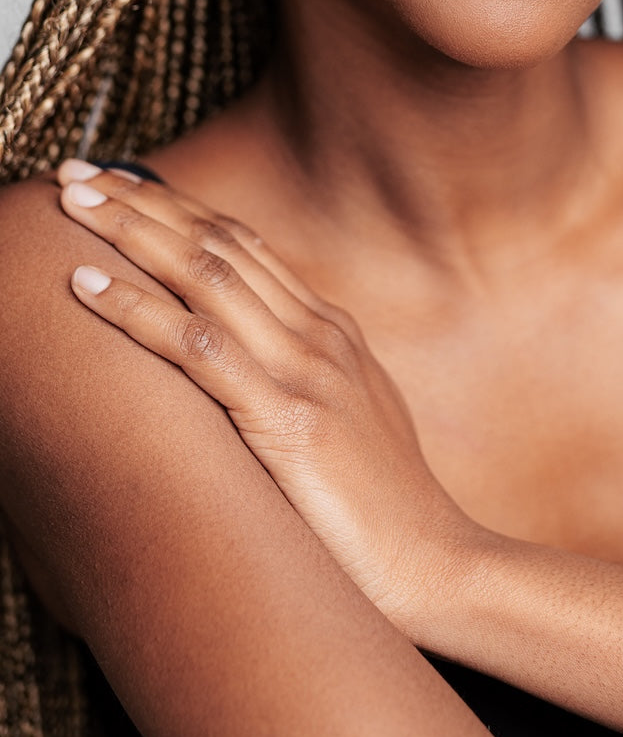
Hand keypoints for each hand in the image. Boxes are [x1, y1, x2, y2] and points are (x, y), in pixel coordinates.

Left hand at [55, 160, 481, 632]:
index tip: (121, 183)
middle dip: (141, 201)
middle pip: (217, 244)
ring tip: (72, 204)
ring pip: (204, 277)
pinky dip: (137, 311)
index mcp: (331, 330)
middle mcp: (318, 334)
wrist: (435, 564)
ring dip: (130, 233)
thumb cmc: (385, 507)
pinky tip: (87, 288)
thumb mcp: (351, 417)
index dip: (177, 208)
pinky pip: (198, 349)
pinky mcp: (288, 419)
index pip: (242, 244)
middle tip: (76, 172)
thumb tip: (255, 359)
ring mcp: (305, 371)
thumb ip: (308, 375)